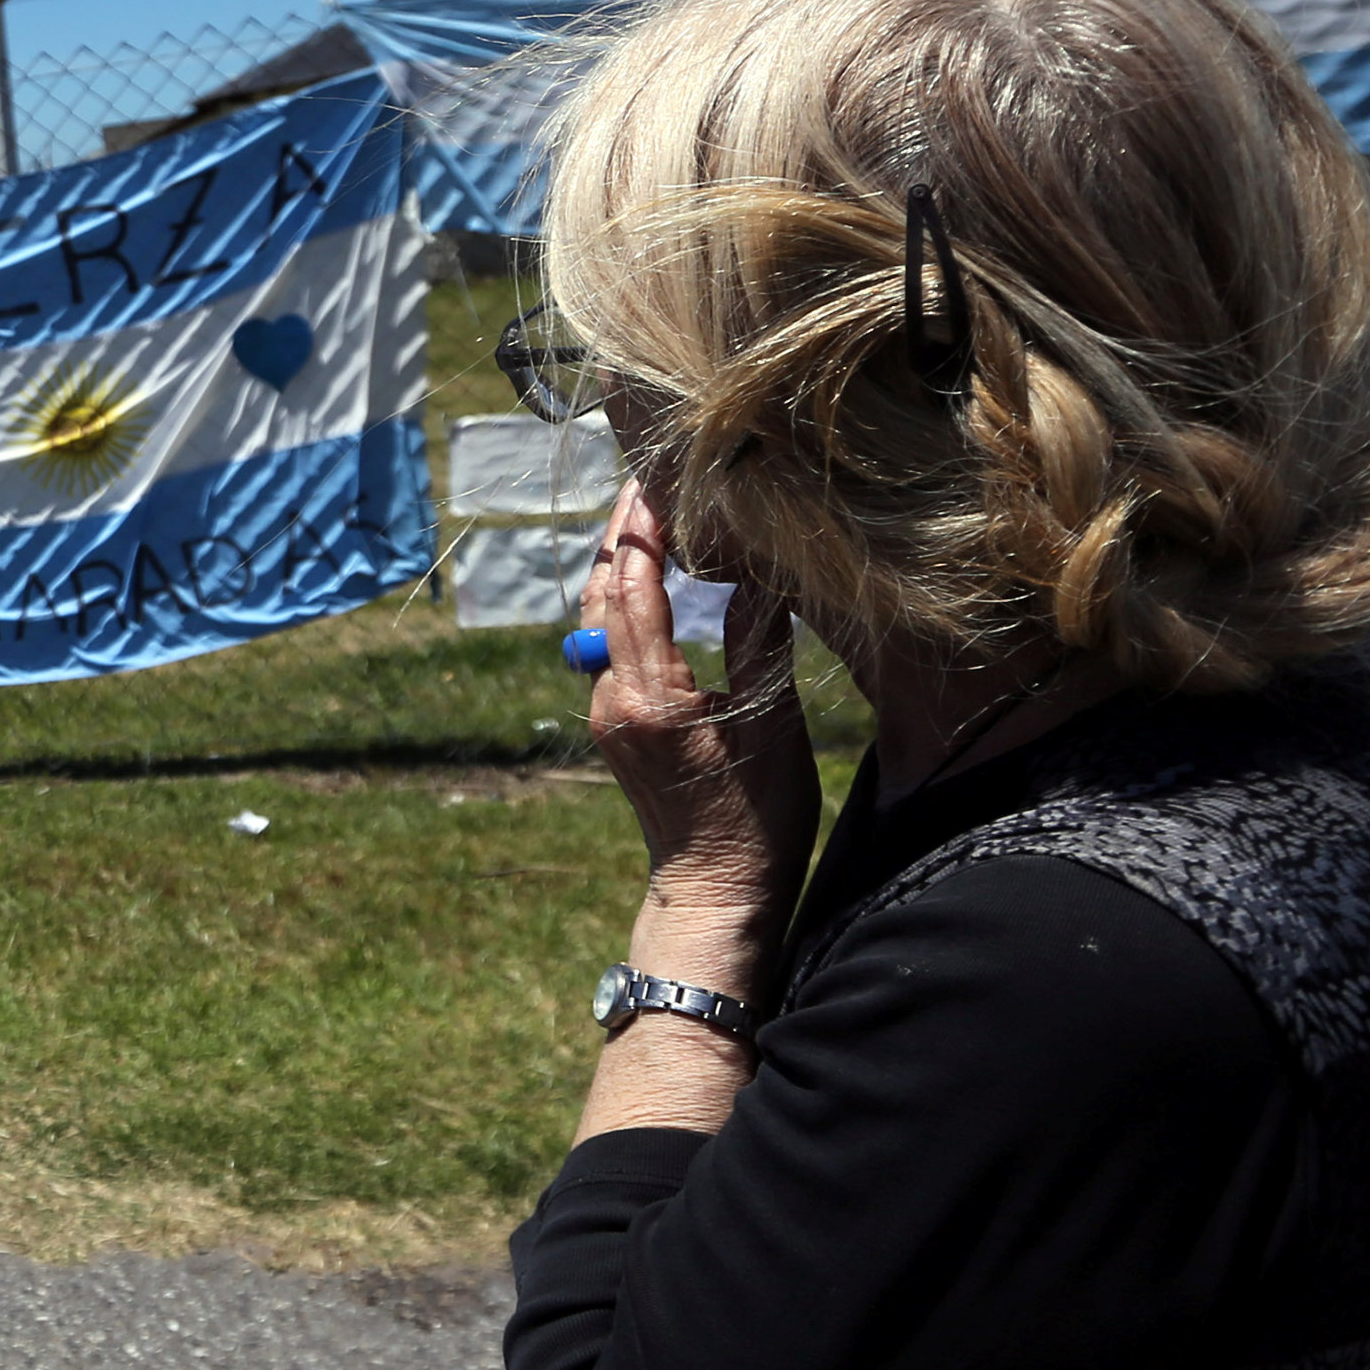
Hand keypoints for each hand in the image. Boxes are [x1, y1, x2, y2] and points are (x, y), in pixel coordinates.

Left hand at [577, 484, 820, 979]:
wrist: (714, 890)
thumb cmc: (756, 818)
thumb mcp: (771, 726)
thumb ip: (760, 644)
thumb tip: (761, 572)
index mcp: (650, 696)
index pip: (632, 588)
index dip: (642, 530)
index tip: (657, 479)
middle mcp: (613, 700)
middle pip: (601, 595)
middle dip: (620, 535)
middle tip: (645, 479)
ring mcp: (606, 714)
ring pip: (598, 619)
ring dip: (617, 567)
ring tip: (645, 517)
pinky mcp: (613, 726)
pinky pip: (607, 647)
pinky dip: (622, 604)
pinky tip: (649, 583)